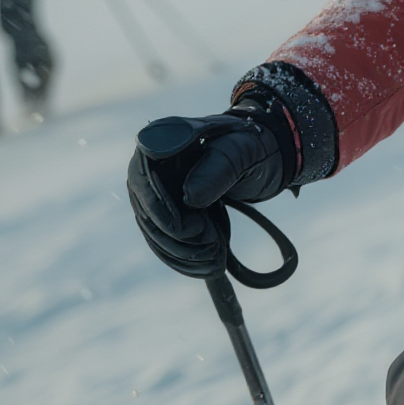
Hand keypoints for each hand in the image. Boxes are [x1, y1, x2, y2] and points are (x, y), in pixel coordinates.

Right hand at [128, 109, 287, 277]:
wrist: (260, 158)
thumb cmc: (250, 147)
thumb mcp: (241, 153)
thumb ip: (218, 169)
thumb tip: (190, 197)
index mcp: (164, 138)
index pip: (142, 177)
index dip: (159, 208)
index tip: (189, 230)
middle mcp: (150, 166)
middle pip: (145, 210)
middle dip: (177, 237)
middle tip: (213, 246)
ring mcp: (154, 190)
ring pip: (153, 231)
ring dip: (182, 253)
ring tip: (216, 258)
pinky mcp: (163, 211)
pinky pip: (162, 239)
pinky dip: (183, 258)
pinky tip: (208, 266)